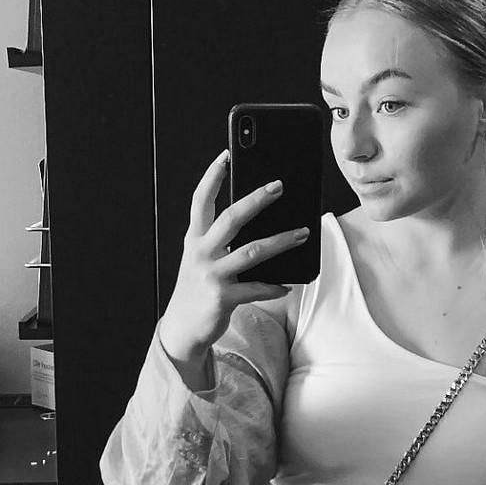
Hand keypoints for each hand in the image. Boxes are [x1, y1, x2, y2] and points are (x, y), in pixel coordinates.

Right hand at [159, 149, 309, 363]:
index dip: (212, 176)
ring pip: (253, 251)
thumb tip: (262, 229)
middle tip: (279, 186)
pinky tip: (288, 284)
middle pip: (231, 218)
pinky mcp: (223, 298)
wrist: (183, 329)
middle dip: (257, 200)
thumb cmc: (199, 290)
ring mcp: (211, 275)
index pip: (201, 200)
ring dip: (282, 241)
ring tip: (303, 233)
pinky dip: (274, 286)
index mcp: (196, 240)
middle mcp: (201, 253)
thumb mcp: (203, 261)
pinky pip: (257, 288)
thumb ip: (223, 244)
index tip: (226, 155)